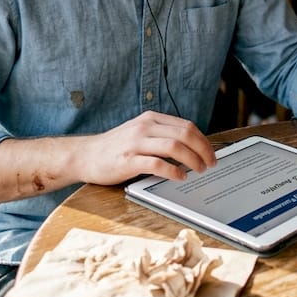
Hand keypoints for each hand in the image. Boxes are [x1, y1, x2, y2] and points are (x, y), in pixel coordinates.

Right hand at [77, 111, 216, 183]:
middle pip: (185, 134)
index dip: (203, 140)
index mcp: (151, 119)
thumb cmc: (115, 148)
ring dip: (192, 160)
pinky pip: (157, 164)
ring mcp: (136, 143)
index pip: (186, 126)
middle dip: (203, 150)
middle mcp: (145, 127)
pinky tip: (180, 177)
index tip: (211, 153)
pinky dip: (173, 171)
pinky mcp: (128, 160)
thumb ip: (161, 135)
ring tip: (199, 170)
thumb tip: (191, 147)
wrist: (85, 155)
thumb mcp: (140, 132)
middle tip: (210, 164)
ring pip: (175, 146)